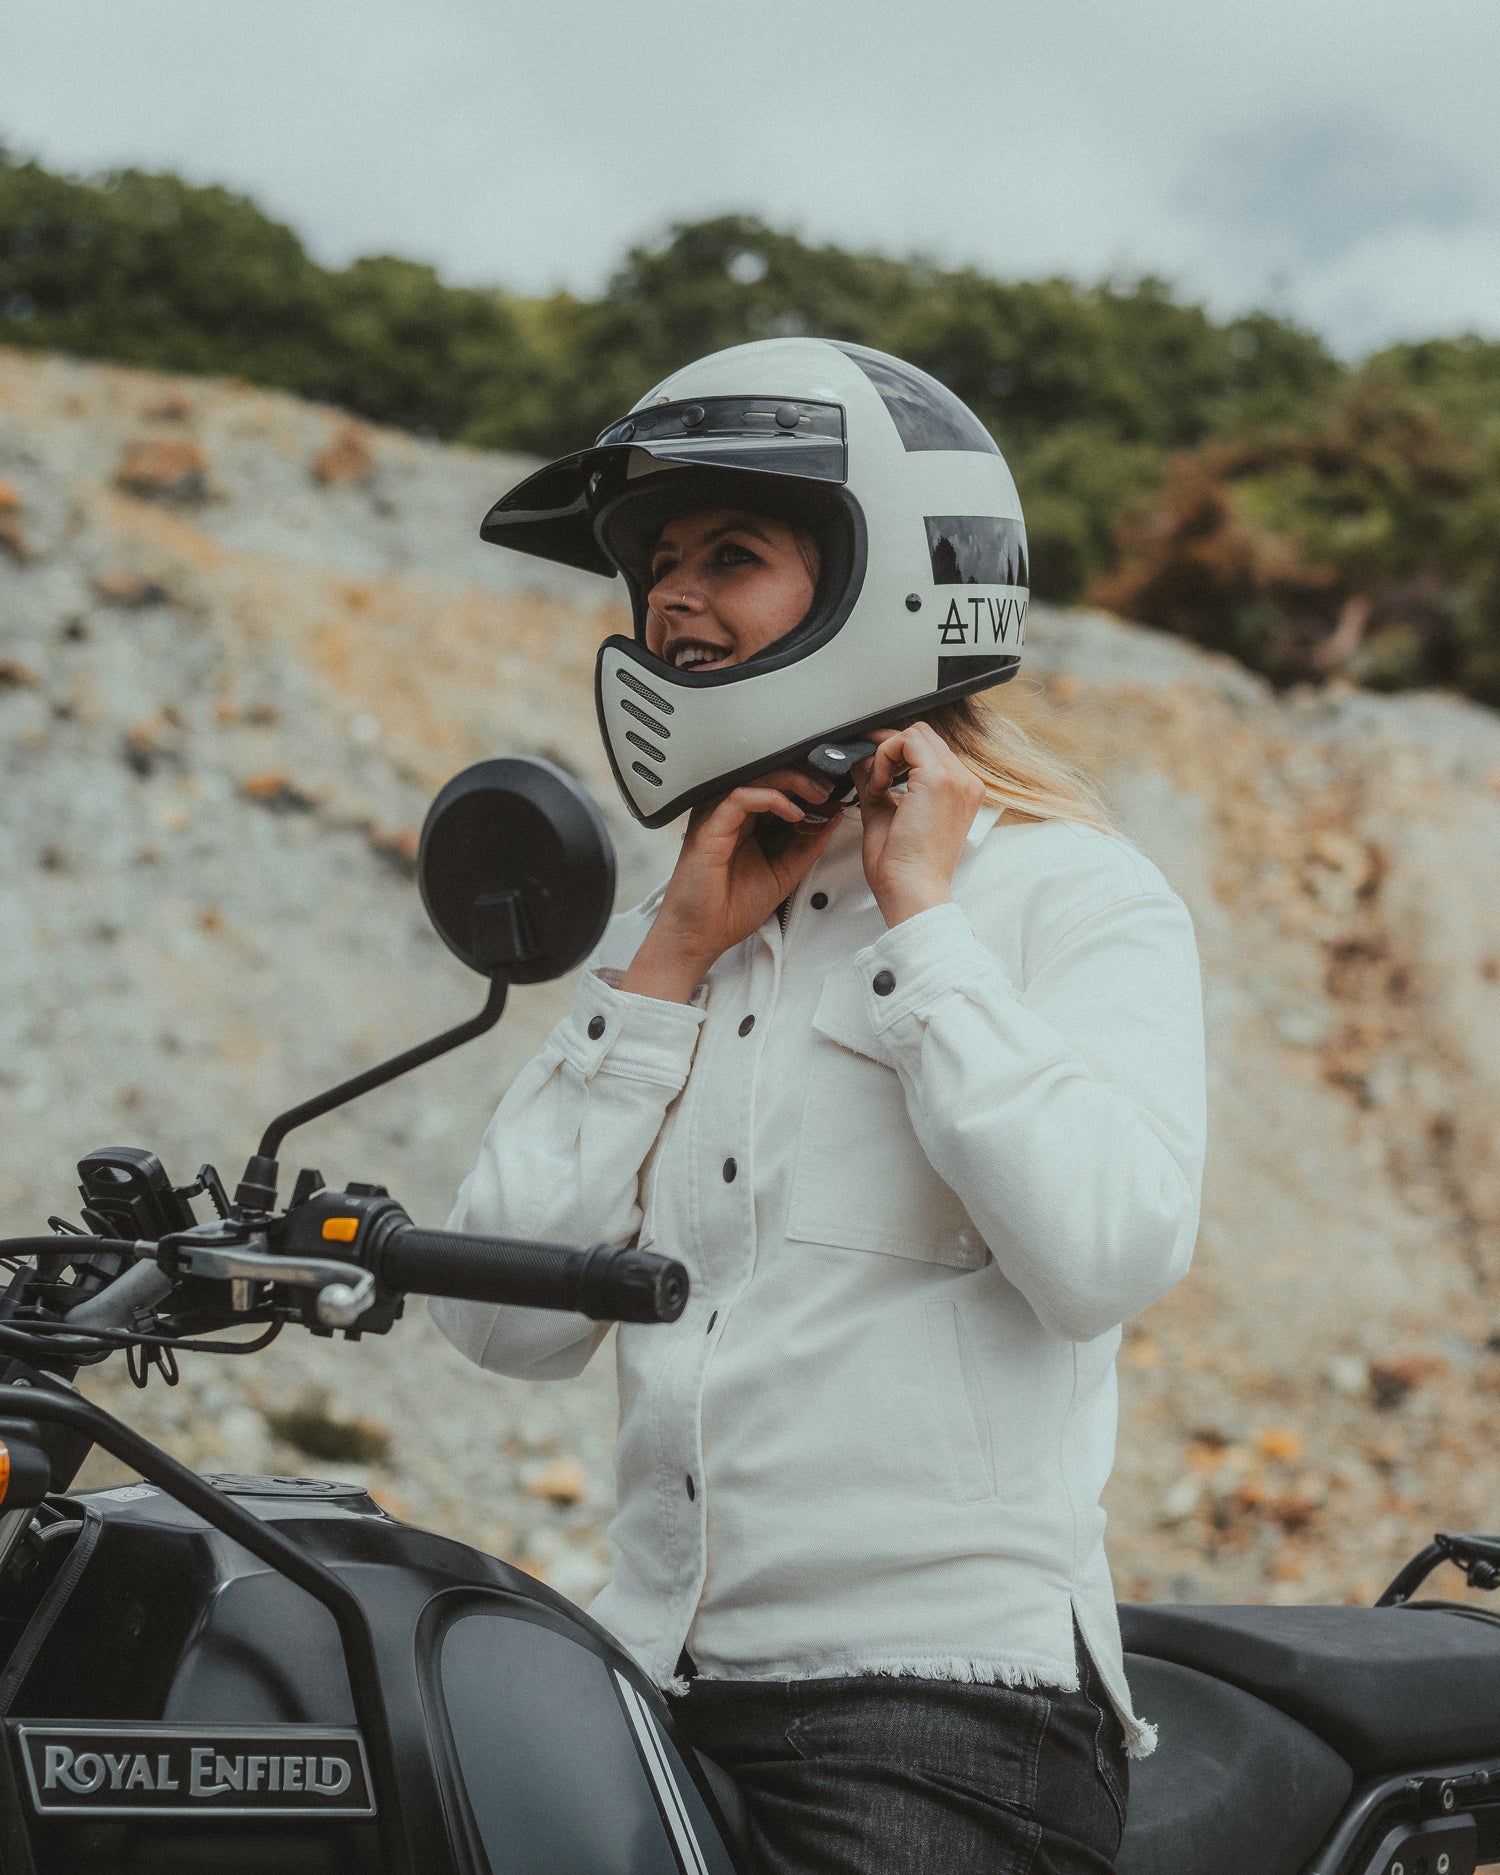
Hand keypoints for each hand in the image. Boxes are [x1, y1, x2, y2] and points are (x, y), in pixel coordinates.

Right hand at [621, 769, 840, 1001]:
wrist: (701, 934)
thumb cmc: (731, 908)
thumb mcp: (785, 872)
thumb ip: (807, 845)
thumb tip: (832, 817)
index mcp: (747, 821)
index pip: (779, 789)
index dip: (808, 787)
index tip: (835, 795)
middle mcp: (731, 814)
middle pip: (769, 776)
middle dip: (805, 777)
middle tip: (830, 788)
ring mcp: (718, 816)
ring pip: (756, 778)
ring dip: (793, 781)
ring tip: (818, 795)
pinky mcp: (710, 825)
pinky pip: (741, 797)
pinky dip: (772, 799)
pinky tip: (793, 813)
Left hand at [853, 723, 984, 926]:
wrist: (912, 892)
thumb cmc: (904, 868)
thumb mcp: (887, 814)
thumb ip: (877, 784)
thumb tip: (861, 760)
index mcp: (960, 793)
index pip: (929, 751)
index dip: (896, 755)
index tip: (875, 771)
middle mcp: (965, 783)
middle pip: (923, 736)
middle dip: (890, 750)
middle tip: (871, 776)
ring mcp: (956, 779)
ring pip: (915, 734)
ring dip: (887, 755)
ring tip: (877, 788)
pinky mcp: (939, 780)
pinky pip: (905, 742)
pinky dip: (884, 759)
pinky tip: (879, 788)